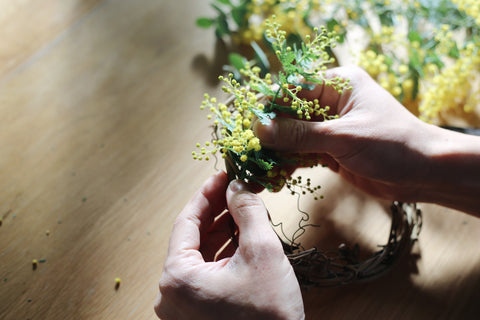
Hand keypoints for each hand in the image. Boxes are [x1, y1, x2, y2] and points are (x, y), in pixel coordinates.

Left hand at [155, 171, 303, 319]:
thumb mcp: (262, 253)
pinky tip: (242, 236)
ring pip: (201, 255)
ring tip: (245, 210)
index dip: (207, 193)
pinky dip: (223, 253)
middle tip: (238, 189)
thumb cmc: (269, 315)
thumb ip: (248, 212)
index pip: (186, 221)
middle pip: (193, 237)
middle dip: (218, 211)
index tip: (223, 173)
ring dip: (223, 230)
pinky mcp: (197, 314)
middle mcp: (171, 293)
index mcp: (178, 277)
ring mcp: (183, 306)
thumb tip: (238, 185)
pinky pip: (206, 273)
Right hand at [254, 66, 434, 201]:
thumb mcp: (343, 136)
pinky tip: (273, 177)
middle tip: (246, 150)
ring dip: (275, 153)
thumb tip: (259, 129)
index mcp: (337, 84)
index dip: (268, 106)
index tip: (248, 125)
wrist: (425, 173)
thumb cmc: (392, 144)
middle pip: (288, 114)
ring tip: (255, 168)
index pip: (292, 89)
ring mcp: (329, 128)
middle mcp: (330, 103)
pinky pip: (302, 154)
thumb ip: (300, 134)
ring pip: (292, 137)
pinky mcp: (330, 150)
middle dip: (268, 133)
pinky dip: (288, 165)